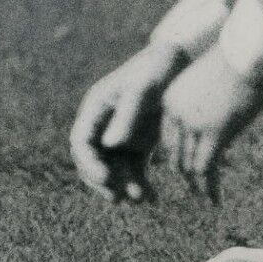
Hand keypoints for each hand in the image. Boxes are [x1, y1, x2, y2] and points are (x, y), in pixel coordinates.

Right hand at [70, 45, 182, 203]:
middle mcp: (104, 124)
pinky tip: (153, 198)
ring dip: (124, 187)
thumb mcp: (142, 89)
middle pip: (93, 161)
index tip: (106, 178)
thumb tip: (109, 145)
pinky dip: (140, 185)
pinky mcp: (138, 143)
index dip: (88, 163)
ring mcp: (120, 135)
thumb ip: (126, 115)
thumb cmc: (158, 69)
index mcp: (96, 107)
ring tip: (142, 199)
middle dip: (104, 182)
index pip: (81, 142)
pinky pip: (133, 170)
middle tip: (119, 198)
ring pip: (113, 170)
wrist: (181, 61)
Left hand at [160, 46, 262, 203]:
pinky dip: (208, 187)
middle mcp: (175, 113)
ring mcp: (192, 124)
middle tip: (198, 187)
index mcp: (170, 98)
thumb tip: (216, 122)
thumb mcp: (209, 84)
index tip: (186, 166)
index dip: (177, 154)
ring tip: (207, 197)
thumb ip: (205, 105)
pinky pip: (205, 168)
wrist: (246, 51)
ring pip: (188, 165)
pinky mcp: (213, 132)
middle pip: (174, 153)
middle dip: (185, 172)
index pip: (167, 136)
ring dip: (198, 184)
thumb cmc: (236, 62)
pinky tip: (214, 200)